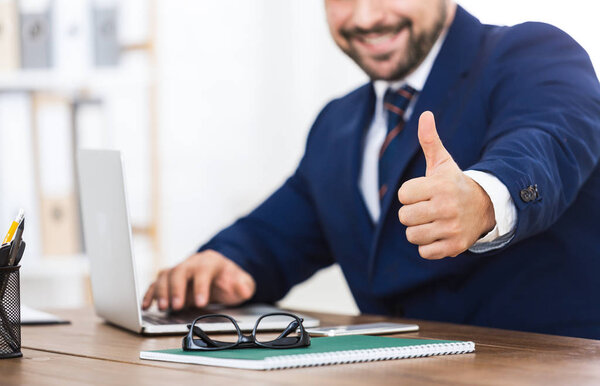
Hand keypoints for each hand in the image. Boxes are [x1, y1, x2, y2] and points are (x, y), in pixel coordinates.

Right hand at [142, 250, 255, 310]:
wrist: (220, 272)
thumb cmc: (230, 279)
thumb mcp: (243, 282)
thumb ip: (244, 286)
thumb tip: (243, 288)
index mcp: (210, 262)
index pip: (203, 271)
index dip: (201, 286)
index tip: (201, 302)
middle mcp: (192, 263)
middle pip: (180, 271)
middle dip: (176, 288)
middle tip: (175, 306)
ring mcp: (179, 269)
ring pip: (165, 275)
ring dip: (161, 291)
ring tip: (161, 308)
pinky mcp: (170, 279)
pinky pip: (156, 283)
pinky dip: (150, 293)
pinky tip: (146, 305)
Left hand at [397, 111, 494, 258]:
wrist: (486, 207)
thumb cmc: (454, 184)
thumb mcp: (443, 162)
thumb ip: (430, 140)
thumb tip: (425, 114)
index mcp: (440, 186)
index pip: (403, 195)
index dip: (410, 194)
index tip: (424, 192)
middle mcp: (447, 208)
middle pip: (404, 217)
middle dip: (413, 213)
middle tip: (428, 208)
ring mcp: (452, 229)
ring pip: (412, 235)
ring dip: (419, 230)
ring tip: (434, 221)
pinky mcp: (455, 247)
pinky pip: (424, 252)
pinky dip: (428, 246)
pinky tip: (440, 234)